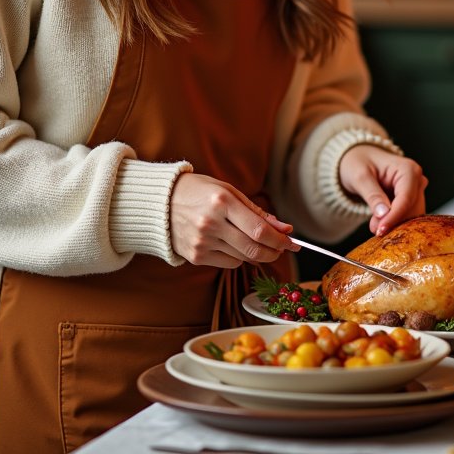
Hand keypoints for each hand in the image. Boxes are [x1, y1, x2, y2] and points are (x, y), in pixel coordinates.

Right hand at [170, 173, 292, 267]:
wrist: (161, 203)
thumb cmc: (200, 192)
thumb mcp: (229, 191)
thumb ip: (257, 212)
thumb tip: (284, 228)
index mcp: (222, 201)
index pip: (259, 230)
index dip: (279, 239)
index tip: (292, 242)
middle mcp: (211, 223)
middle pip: (253, 249)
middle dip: (274, 251)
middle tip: (283, 248)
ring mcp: (202, 242)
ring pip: (243, 258)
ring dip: (256, 253)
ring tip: (255, 241)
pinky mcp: (195, 257)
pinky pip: (228, 263)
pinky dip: (237, 256)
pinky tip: (232, 243)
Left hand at [338, 144, 427, 236]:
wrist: (358, 159)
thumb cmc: (358, 163)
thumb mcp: (360, 177)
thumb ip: (372, 195)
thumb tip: (383, 214)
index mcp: (408, 169)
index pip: (406, 199)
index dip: (394, 217)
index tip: (380, 230)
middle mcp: (417, 180)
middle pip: (411, 209)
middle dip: (393, 222)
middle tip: (373, 229)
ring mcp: (415, 191)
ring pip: (411, 216)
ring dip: (394, 224)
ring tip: (374, 225)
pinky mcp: (411, 200)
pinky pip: (407, 217)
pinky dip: (395, 222)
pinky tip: (381, 222)